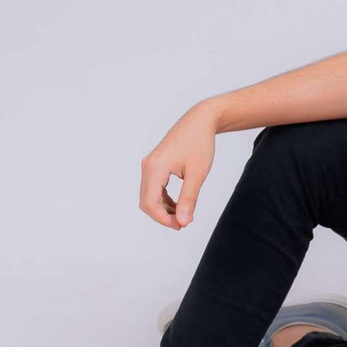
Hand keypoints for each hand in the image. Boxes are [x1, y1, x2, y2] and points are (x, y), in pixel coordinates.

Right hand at [139, 103, 218, 228]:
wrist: (200, 121)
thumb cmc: (200, 144)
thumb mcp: (198, 174)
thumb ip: (189, 199)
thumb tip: (183, 222)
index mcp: (154, 168)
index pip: (150, 203)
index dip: (163, 219)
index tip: (182, 226)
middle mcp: (147, 166)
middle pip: (146, 201)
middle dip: (163, 215)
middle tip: (184, 223)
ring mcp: (149, 165)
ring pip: (149, 196)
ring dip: (164, 208)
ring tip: (184, 215)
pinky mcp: (154, 165)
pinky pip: (154, 188)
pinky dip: (164, 199)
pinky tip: (179, 204)